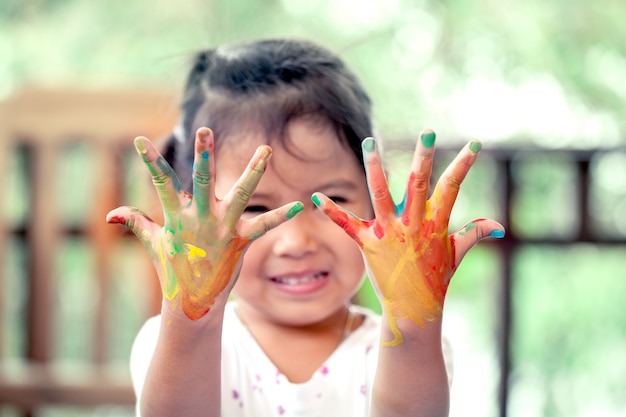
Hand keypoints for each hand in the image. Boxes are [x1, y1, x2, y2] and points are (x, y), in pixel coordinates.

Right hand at [106, 128, 302, 319]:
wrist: (193, 304)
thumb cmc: (173, 270)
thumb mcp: (153, 243)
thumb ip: (136, 222)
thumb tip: (111, 213)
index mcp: (177, 217)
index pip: (160, 184)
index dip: (150, 162)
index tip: (138, 140)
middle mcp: (200, 219)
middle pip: (201, 181)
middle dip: (203, 155)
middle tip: (205, 129)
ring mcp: (221, 230)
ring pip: (240, 195)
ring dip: (253, 172)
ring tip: (267, 150)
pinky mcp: (240, 241)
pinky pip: (263, 225)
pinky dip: (280, 216)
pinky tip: (298, 205)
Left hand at [313, 129, 503, 345]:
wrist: (413, 310)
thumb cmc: (436, 281)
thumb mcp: (456, 255)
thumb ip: (475, 233)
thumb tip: (498, 225)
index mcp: (435, 224)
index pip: (453, 188)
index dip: (464, 165)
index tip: (475, 143)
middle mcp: (412, 225)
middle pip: (418, 184)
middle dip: (423, 158)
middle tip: (427, 132)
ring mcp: (389, 233)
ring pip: (380, 194)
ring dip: (374, 168)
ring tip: (369, 142)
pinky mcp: (368, 244)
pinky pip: (347, 224)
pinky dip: (331, 211)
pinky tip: (315, 196)